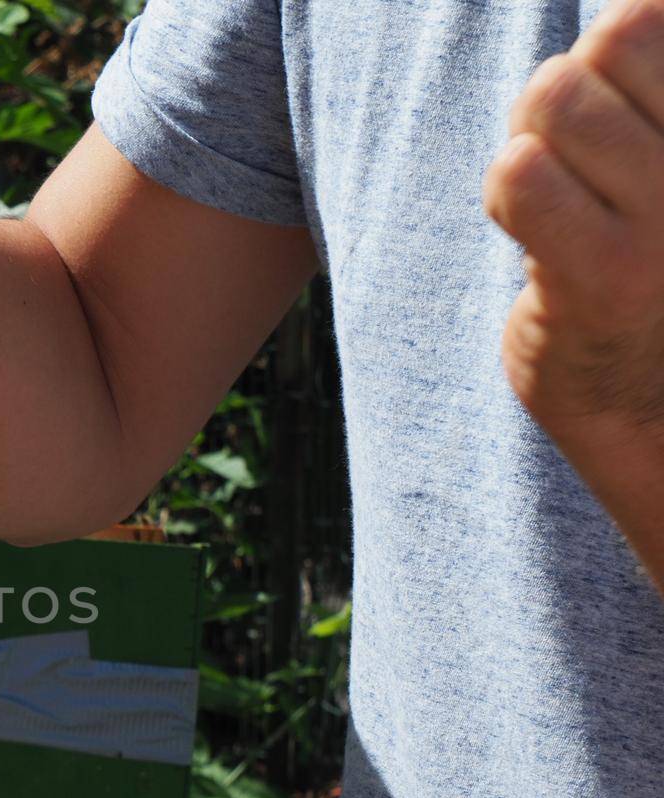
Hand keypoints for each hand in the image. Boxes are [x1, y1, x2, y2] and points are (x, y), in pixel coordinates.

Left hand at [483, 0, 663, 440]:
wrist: (649, 404)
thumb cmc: (649, 259)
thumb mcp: (652, 157)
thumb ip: (641, 79)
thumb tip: (621, 14)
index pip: (653, 16)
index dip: (618, 46)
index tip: (617, 109)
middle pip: (614, 37)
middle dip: (565, 85)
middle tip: (572, 154)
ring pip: (557, 98)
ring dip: (529, 138)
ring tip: (550, 192)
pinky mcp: (609, 275)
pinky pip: (522, 176)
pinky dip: (504, 187)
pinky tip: (527, 227)